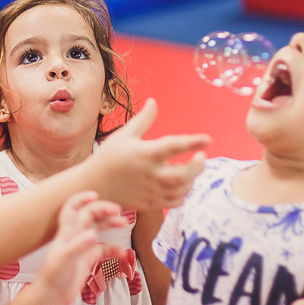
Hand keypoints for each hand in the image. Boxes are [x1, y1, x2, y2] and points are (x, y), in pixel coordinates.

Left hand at [35, 192, 119, 304]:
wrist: (51, 297)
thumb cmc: (53, 278)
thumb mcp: (65, 260)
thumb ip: (78, 246)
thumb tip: (93, 234)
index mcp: (67, 232)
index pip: (72, 208)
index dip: (82, 198)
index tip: (96, 195)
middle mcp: (74, 236)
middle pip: (89, 215)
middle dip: (103, 209)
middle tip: (118, 210)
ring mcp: (81, 247)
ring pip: (97, 228)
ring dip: (110, 223)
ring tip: (124, 222)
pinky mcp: (87, 259)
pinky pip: (103, 249)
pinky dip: (113, 249)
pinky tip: (122, 253)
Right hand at [90, 99, 209, 209]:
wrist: (94, 184)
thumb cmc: (109, 156)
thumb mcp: (124, 135)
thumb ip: (143, 120)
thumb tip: (154, 101)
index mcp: (145, 154)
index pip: (173, 147)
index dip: (193, 142)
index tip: (208, 139)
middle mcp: (150, 174)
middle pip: (183, 174)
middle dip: (198, 166)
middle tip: (201, 156)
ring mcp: (151, 191)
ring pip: (181, 189)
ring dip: (192, 179)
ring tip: (191, 169)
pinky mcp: (150, 203)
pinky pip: (175, 202)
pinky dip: (183, 193)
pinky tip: (182, 184)